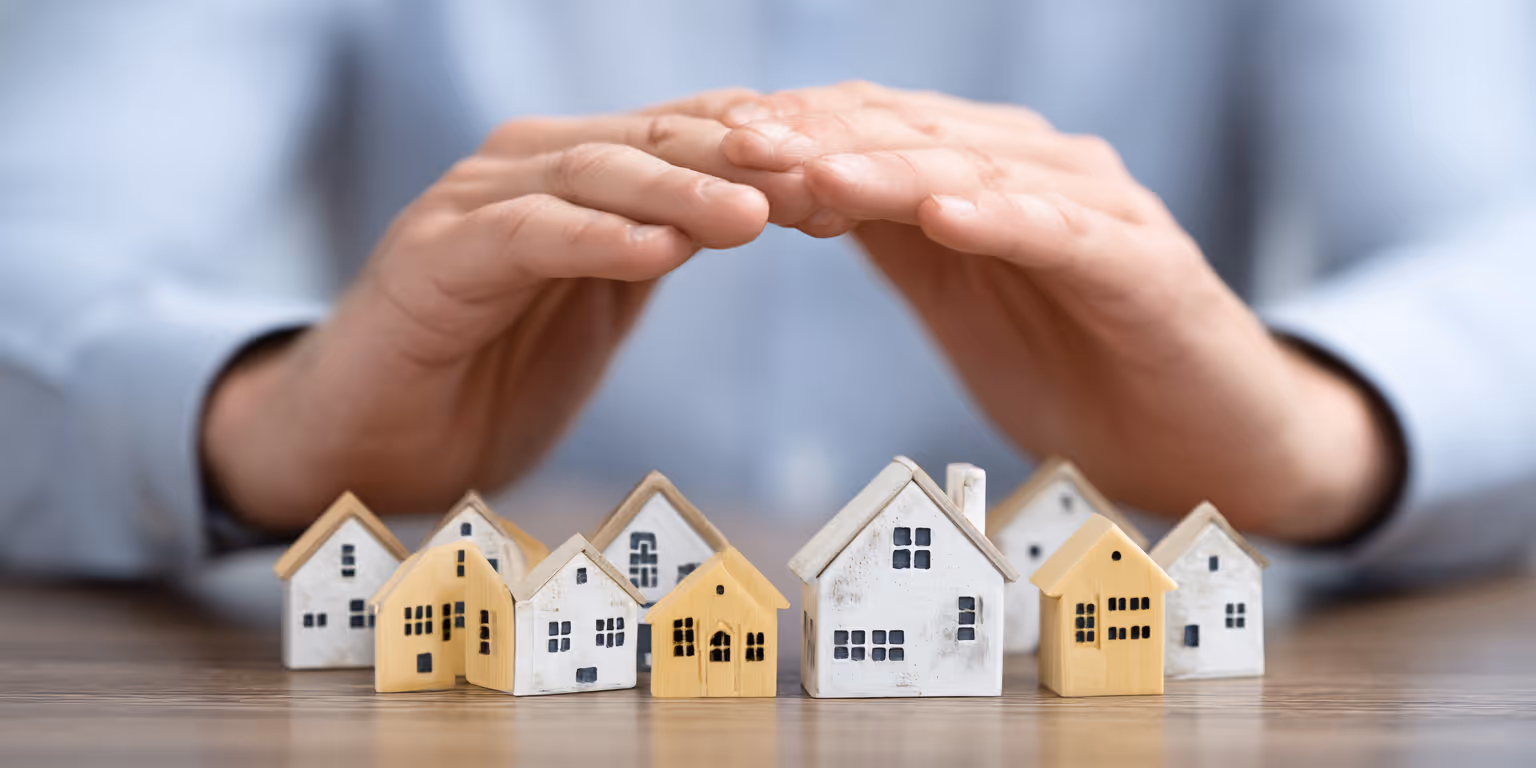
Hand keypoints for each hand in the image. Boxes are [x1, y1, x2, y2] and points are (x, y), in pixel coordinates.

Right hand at [202, 91, 789, 530]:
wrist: (363, 439)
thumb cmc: (485, 375)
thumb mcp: (595, 307)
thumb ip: (652, 250)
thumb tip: (753, 208)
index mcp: (578, 176)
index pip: (689, 139)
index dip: (770, 154)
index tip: (854, 179)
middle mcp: (528, 168)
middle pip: (655, 141)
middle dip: (745, 160)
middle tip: (827, 180)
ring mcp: (476, 205)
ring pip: (595, 173)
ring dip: (681, 190)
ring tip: (757, 212)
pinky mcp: (434, 257)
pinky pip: (525, 235)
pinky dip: (592, 237)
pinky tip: (655, 250)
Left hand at [719, 83, 1398, 542]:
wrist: (1204, 440)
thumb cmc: (1076, 368)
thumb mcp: (961, 299)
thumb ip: (897, 239)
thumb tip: (797, 190)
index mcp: (988, 174)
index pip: (878, 131)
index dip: (797, 133)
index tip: (714, 143)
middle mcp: (1041, 171)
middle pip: (915, 134)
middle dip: (819, 138)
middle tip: (736, 144)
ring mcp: (1098, 210)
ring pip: (977, 171)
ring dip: (888, 170)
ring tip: (810, 175)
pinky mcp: (1145, 265)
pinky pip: (1065, 233)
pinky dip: (1003, 219)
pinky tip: (944, 215)